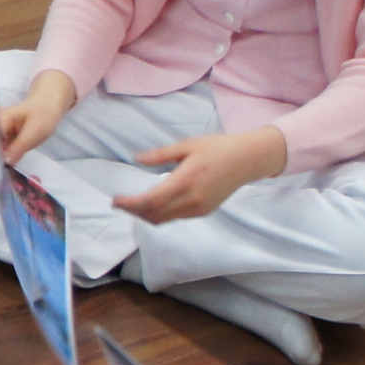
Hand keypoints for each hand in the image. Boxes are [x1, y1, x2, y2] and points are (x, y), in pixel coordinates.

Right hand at [0, 69, 76, 166]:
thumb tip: (6, 161)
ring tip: (12, 170)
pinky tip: (12, 164)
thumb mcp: (35, 131)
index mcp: (0, 118)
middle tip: (10, 174)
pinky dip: (4, 159)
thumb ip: (20, 146)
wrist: (45, 106)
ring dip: (0, 162)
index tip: (4, 169)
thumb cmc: (42, 114)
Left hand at [115, 125, 288, 223]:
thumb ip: (160, 154)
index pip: (150, 201)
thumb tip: (137, 158)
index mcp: (185, 181)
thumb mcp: (188, 145)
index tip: (116, 200)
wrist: (248, 160)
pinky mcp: (204, 211)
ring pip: (163, 219)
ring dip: (145, 215)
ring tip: (132, 204)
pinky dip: (160, 214)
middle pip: (153, 214)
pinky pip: (175, 218)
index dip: (130, 204)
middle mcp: (191, 199)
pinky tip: (153, 204)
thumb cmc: (218, 148)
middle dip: (133, 211)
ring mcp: (198, 208)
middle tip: (119, 202)